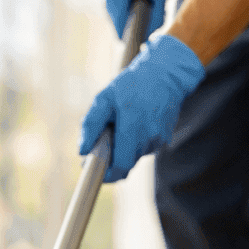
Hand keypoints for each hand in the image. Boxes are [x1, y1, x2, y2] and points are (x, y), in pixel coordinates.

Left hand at [79, 33, 204, 182]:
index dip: (109, 175)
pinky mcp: (165, 139)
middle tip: (105, 139)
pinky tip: (137, 122)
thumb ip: (91, 124)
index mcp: (132, 126)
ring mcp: (159, 139)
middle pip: (126, 163)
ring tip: (125, 123)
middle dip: (114, 157)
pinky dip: (137, 141)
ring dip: (126, 147)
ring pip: (135, 155)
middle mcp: (149, 136)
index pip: (121, 165)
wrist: (166, 74)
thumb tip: (82, 150)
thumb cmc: (132, 84)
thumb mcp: (105, 97)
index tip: (98, 173)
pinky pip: (145, 148)